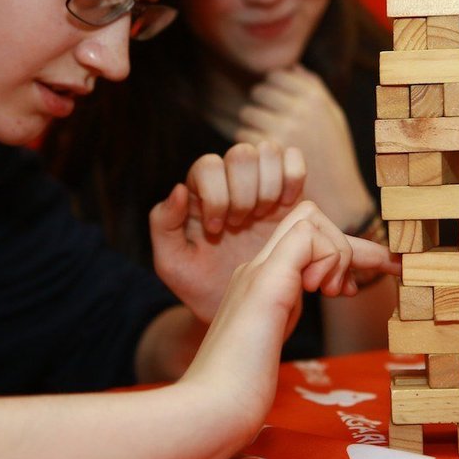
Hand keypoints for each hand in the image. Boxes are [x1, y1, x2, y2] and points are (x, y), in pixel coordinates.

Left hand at [149, 142, 305, 321]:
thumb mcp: (171, 262)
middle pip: (242, 153)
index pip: (208, 165)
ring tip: (262, 218)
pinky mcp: (289, 195)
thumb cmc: (200, 284)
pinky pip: (295, 161)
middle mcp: (230, 181)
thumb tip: (179, 188)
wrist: (238, 308)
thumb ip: (163, 223)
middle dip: (244, 192)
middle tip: (241, 225)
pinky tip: (285, 208)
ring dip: (268, 184)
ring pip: (269, 151)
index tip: (217, 230)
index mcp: (200, 191)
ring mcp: (261, 185)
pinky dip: (292, 178)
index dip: (216, 196)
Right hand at [180, 201, 400, 426]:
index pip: (298, 237)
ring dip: (338, 250)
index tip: (347, 289)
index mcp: (255, 282)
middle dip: (343, 242)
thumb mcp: (268, 343)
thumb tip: (310, 302)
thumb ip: (282, 317)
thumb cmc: (238, 390)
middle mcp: (254, 268)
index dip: (332, 250)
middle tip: (345, 288)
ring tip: (331, 293)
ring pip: (309, 218)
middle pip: (306, 216)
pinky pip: (308, 235)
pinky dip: (331, 257)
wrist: (209, 409)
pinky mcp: (268, 282)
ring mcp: (258, 271)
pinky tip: (322, 292)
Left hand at [216, 64, 375, 230]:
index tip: (273, 106)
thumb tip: (294, 66)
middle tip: (265, 126)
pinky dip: (247, 146)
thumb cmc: (335, 158)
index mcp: (315, 97)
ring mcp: (284, 128)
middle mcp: (300, 108)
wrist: (338, 199)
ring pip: (247, 114)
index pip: (276, 77)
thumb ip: (315, 90)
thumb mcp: (334, 119)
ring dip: (250, 126)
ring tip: (263, 142)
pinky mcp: (268, 150)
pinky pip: (243, 136)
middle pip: (258, 93)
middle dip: (259, 107)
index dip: (271, 90)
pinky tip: (260, 159)